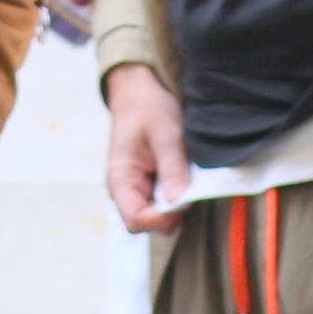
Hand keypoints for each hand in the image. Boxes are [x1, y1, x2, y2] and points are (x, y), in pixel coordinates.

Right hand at [104, 63, 189, 234]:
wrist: (139, 90)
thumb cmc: (147, 107)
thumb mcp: (165, 134)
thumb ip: (172, 169)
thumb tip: (179, 202)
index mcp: (120, 180)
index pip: (136, 219)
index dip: (162, 218)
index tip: (186, 201)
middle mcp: (125, 190)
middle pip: (147, 223)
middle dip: (172, 214)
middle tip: (193, 191)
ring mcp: (137, 189)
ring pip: (157, 215)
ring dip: (176, 205)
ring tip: (190, 181)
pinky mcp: (149, 184)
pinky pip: (163, 202)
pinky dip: (178, 196)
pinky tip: (187, 180)